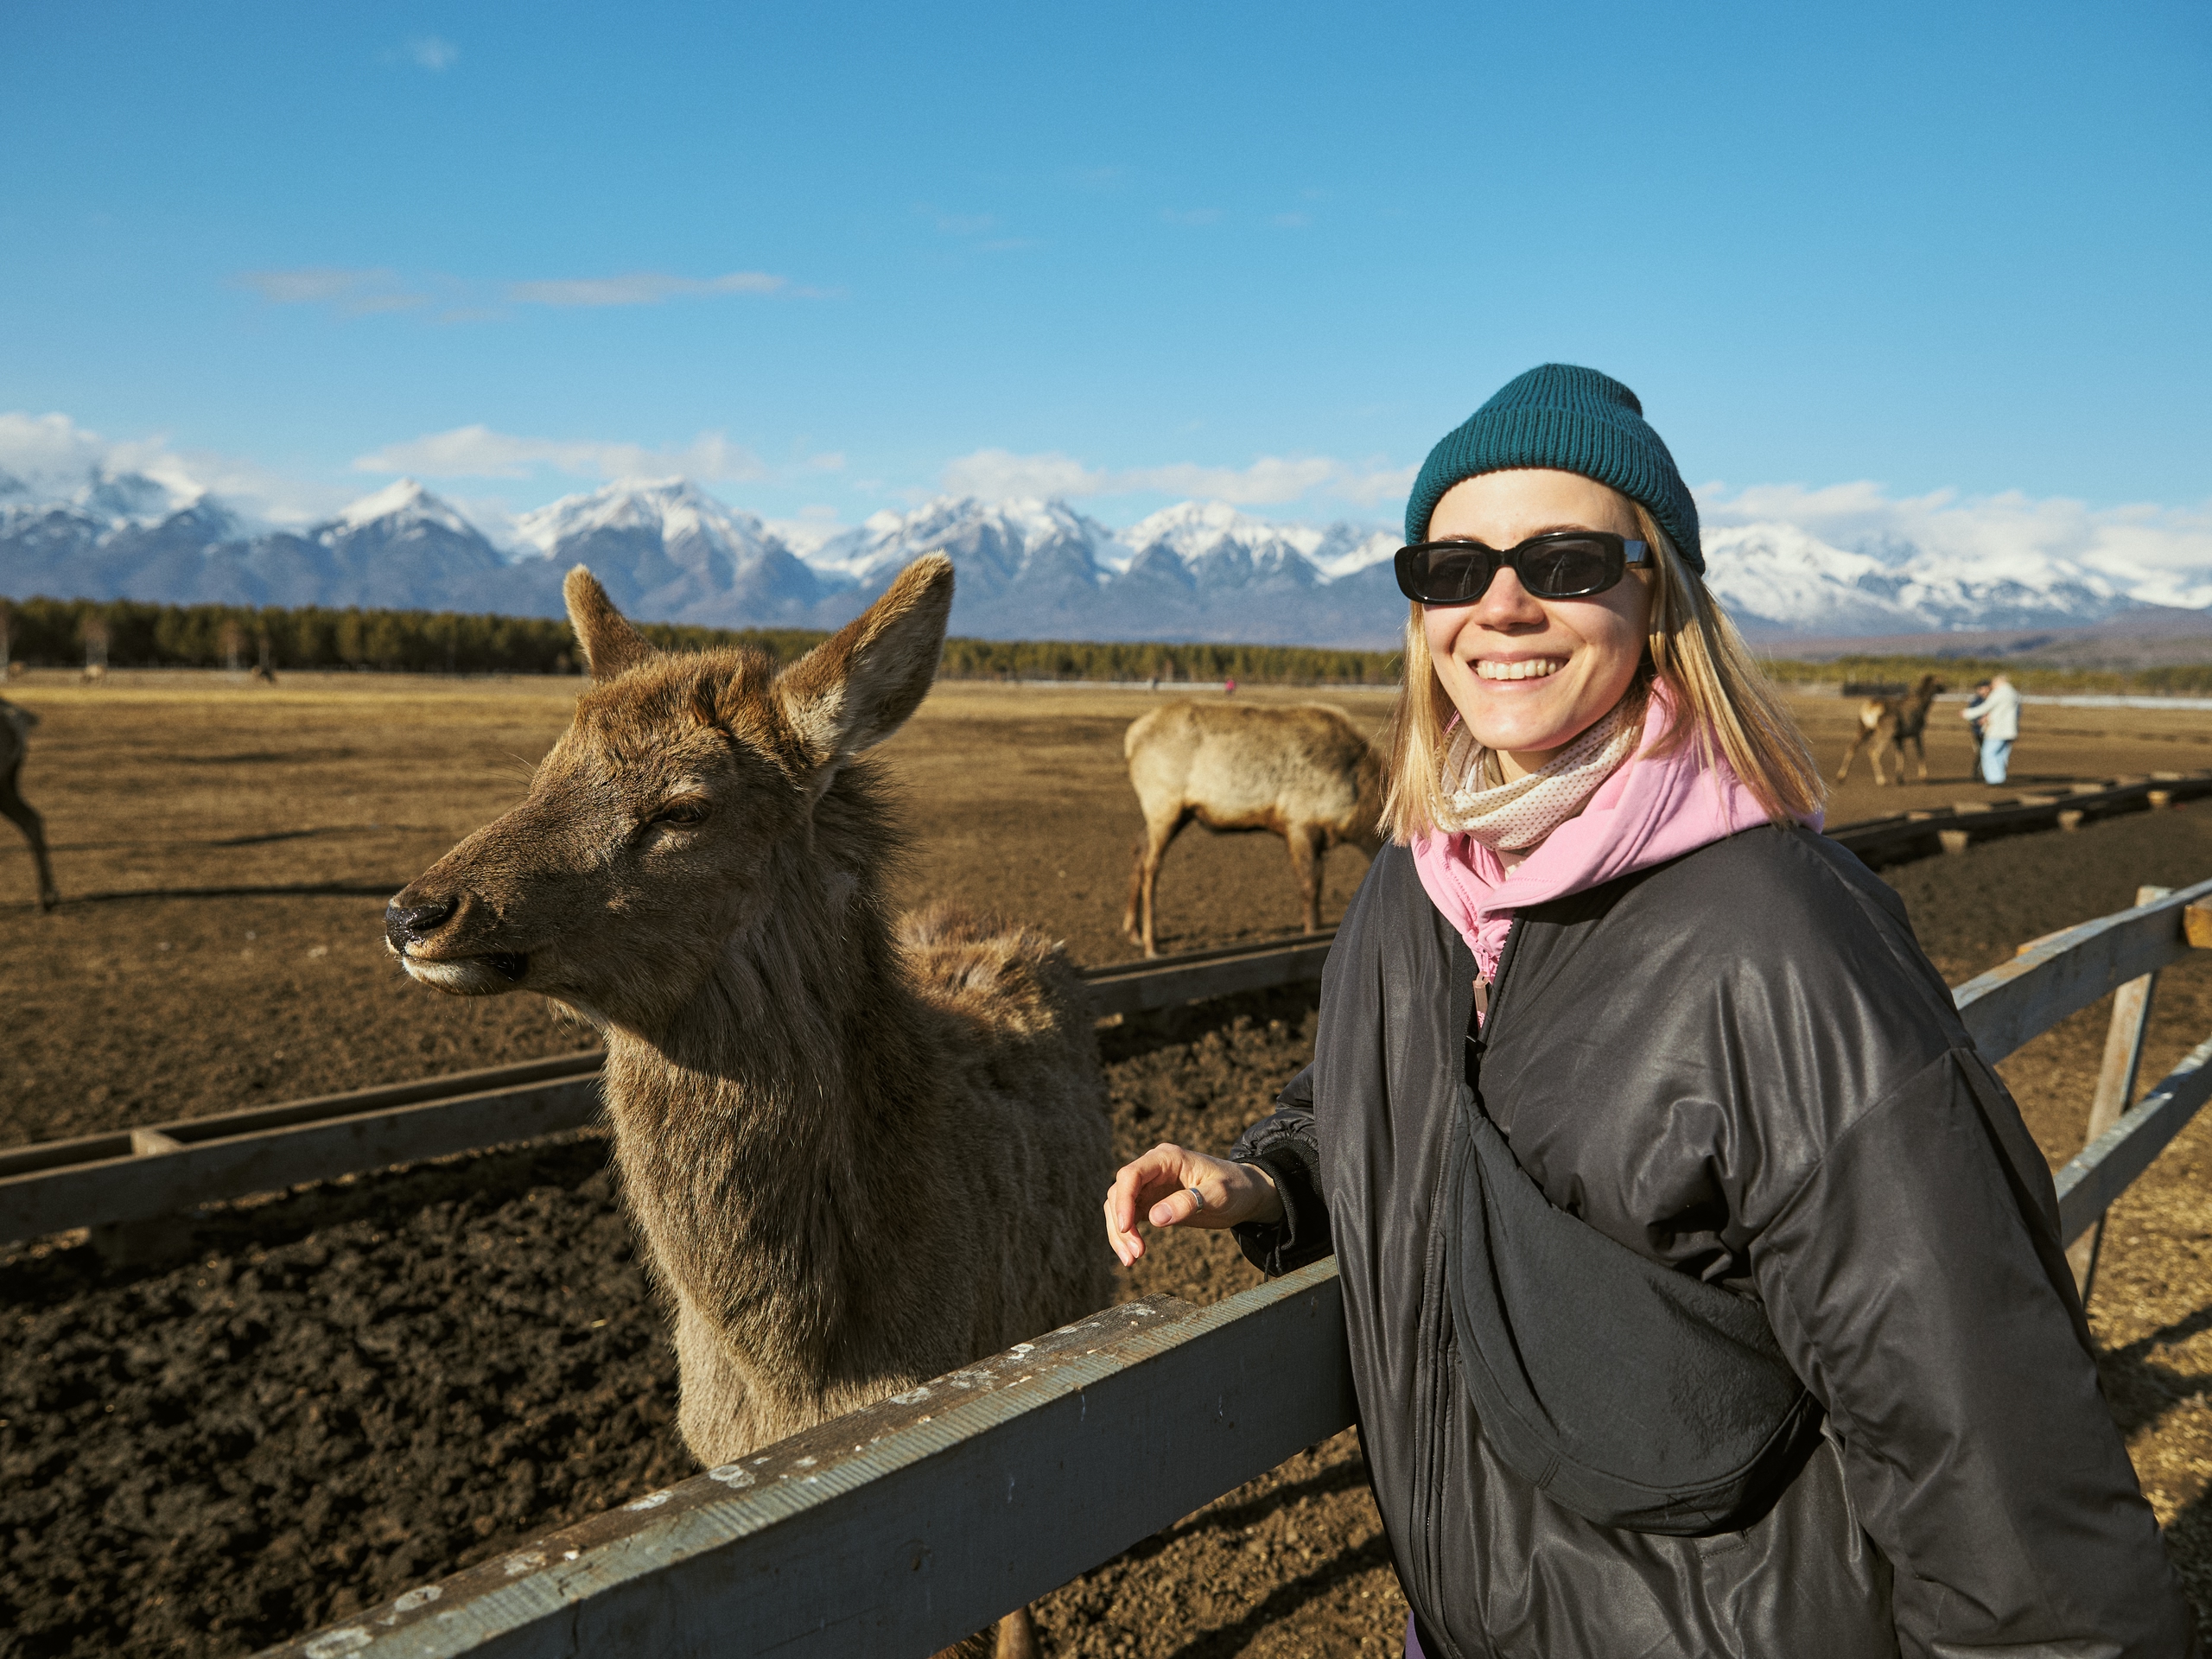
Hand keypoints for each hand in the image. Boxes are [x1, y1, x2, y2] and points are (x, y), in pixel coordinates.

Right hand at [1103, 1142, 1282, 1265]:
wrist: (1246, 1194)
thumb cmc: (1235, 1188)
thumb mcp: (1218, 1195)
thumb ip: (1189, 1203)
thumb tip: (1154, 1218)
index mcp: (1167, 1158)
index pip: (1131, 1174)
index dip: (1123, 1200)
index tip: (1126, 1227)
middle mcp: (1153, 1168)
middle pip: (1119, 1192)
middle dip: (1121, 1223)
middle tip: (1135, 1254)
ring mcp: (1150, 1185)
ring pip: (1119, 1207)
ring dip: (1120, 1233)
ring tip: (1132, 1260)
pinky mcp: (1151, 1202)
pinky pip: (1129, 1217)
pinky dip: (1126, 1236)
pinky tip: (1133, 1256)